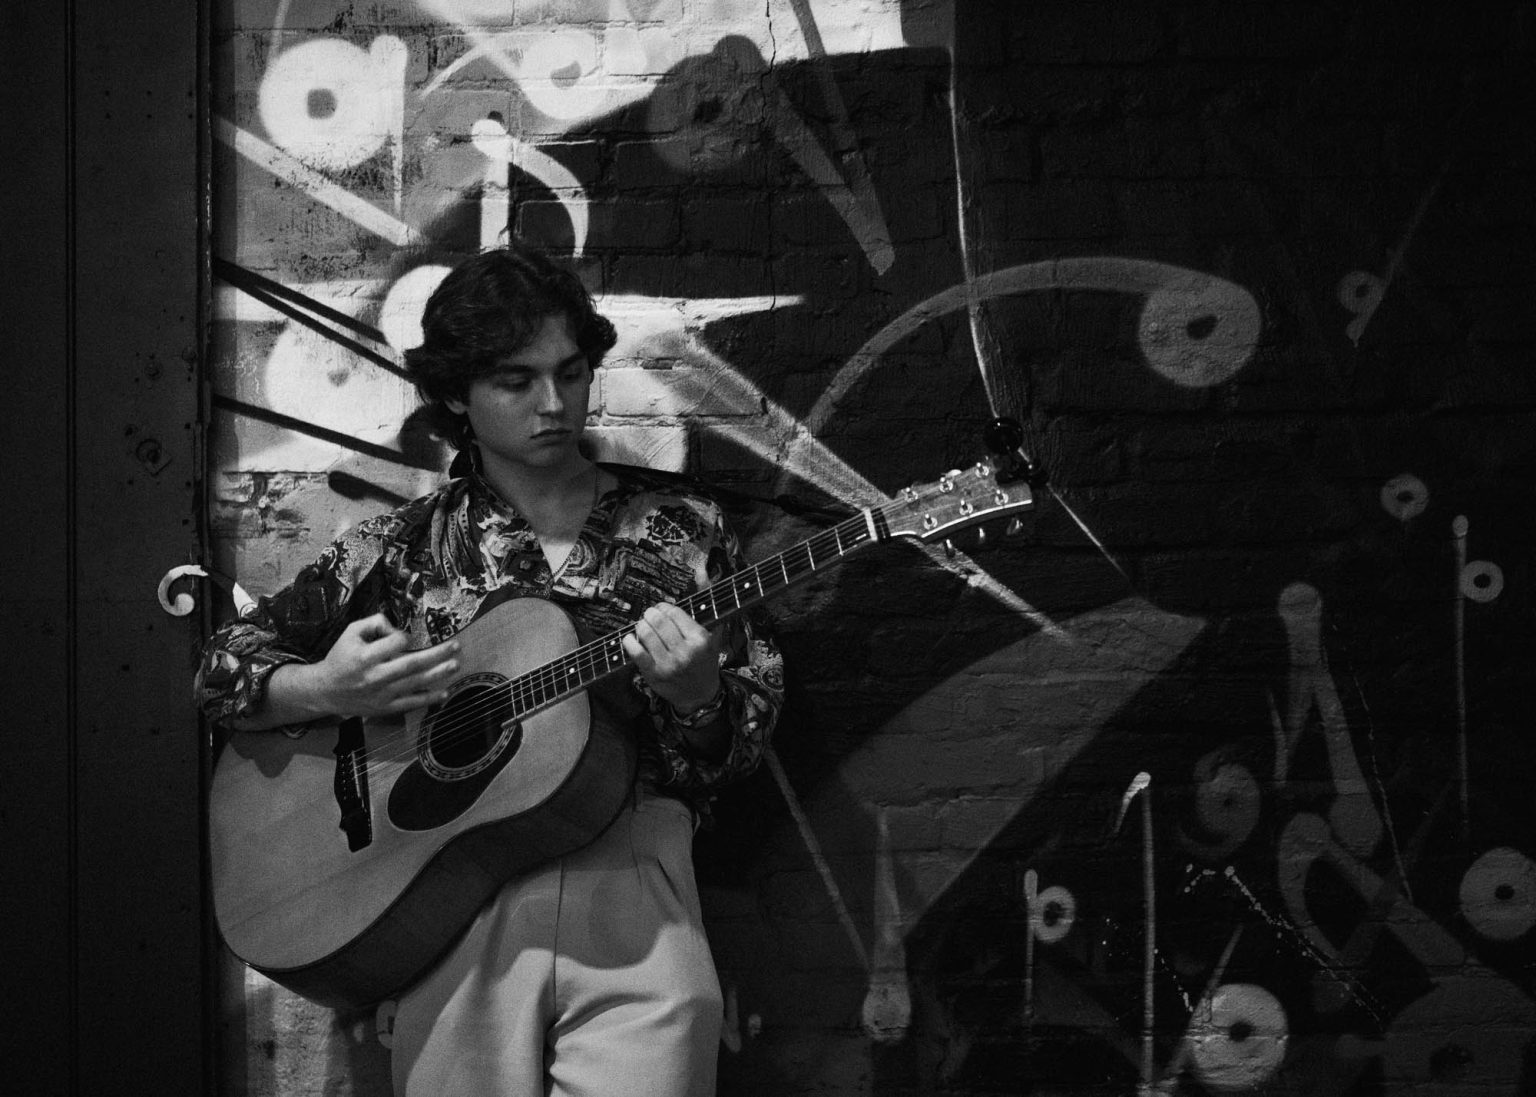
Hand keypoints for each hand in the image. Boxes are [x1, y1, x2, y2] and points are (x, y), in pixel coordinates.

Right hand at [303, 613, 459, 718]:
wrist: (325, 690)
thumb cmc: (341, 657)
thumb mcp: (350, 632)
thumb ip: (373, 623)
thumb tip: (396, 627)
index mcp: (365, 656)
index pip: (396, 643)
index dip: (404, 637)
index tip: (405, 637)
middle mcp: (375, 676)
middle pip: (412, 664)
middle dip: (437, 655)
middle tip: (455, 646)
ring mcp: (381, 694)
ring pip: (415, 684)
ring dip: (439, 674)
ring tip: (455, 664)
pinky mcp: (385, 708)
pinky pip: (411, 704)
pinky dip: (429, 699)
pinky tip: (444, 692)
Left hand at [621, 603, 721, 712]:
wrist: (700, 695)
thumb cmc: (706, 659)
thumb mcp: (713, 631)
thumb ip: (707, 599)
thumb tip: (701, 569)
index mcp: (700, 639)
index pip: (673, 612)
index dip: (663, 607)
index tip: (662, 610)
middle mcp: (685, 652)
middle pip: (657, 621)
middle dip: (650, 614)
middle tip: (649, 616)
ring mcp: (668, 664)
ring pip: (645, 633)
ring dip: (640, 625)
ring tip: (643, 626)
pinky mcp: (654, 675)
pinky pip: (635, 652)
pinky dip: (629, 641)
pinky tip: (631, 639)